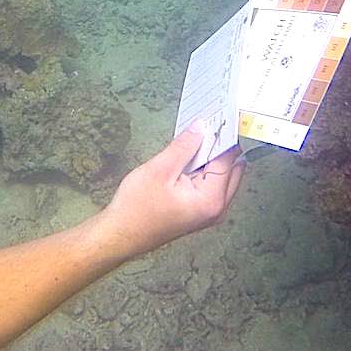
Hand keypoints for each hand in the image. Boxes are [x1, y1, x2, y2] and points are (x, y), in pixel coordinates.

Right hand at [93, 128, 244, 261]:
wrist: (119, 236)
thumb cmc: (136, 208)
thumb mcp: (160, 169)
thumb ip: (184, 146)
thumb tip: (201, 126)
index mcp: (212, 199)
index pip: (228, 160)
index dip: (223, 136)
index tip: (220, 115)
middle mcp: (217, 208)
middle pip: (231, 168)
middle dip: (220, 145)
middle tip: (207, 122)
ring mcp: (209, 211)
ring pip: (220, 175)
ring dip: (210, 156)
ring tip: (195, 134)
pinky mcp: (199, 211)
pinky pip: (209, 183)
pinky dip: (202, 168)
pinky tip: (188, 154)